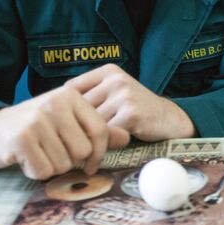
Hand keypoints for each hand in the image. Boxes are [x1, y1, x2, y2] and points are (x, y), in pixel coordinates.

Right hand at [0, 85, 129, 179]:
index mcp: (70, 95)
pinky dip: (36, 171)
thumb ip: (96, 130)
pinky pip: (44, 171)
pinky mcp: (21, 138)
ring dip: (52, 166)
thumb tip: (126, 137)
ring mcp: (37, 119)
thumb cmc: (35, 127)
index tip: (91, 164)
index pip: (100, 130)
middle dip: (70, 160)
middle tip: (53, 152)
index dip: (100, 153)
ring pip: (64, 164)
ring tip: (39, 152)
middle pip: (83, 151)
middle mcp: (55, 102)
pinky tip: (26, 158)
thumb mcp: (68, 122)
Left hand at [65, 64, 195, 141]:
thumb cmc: (138, 111)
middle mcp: (115, 79)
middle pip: (78, 107)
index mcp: (108, 71)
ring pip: (90, 122)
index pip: (71, 89)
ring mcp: (124, 95)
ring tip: (84, 151)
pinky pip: (105, 133)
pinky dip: (102, 145)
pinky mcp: (130, 114)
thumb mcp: (116, 94)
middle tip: (68, 145)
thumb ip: (93, 97)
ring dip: (87, 138)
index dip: (65, 110)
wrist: (171, 120)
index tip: (61, 126)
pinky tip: (101, 153)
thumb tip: (53, 113)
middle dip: (74, 127)